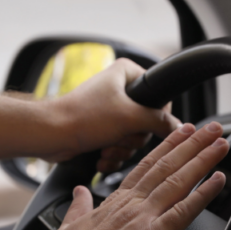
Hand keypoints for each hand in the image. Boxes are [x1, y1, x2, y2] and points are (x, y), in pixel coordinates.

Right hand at [44, 122, 227, 229]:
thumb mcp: (69, 225)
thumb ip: (79, 206)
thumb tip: (79, 192)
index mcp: (115, 202)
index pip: (145, 167)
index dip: (166, 148)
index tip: (181, 133)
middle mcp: (132, 204)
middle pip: (167, 166)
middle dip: (192, 144)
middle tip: (212, 128)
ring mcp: (143, 217)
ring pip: (179, 180)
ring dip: (202, 159)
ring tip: (220, 143)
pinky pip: (185, 210)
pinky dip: (204, 193)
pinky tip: (219, 180)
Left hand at [49, 58, 180, 172]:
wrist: (51, 135)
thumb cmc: (83, 118)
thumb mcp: (130, 117)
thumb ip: (160, 121)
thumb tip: (179, 127)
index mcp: (126, 73)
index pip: (159, 96)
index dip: (154, 116)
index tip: (142, 124)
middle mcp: (118, 88)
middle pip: (147, 121)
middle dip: (132, 138)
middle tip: (119, 135)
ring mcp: (109, 110)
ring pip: (133, 137)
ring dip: (121, 149)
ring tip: (106, 147)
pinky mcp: (100, 129)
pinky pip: (119, 146)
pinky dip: (112, 155)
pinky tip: (101, 156)